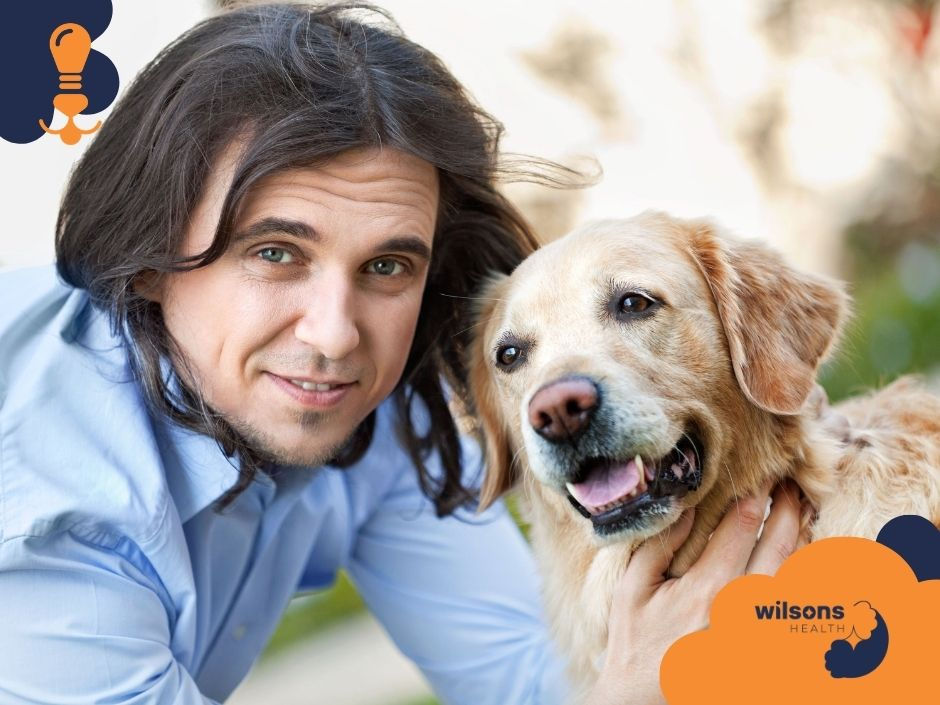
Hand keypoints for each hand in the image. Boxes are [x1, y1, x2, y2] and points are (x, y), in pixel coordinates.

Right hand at [585, 480, 802, 704]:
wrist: (645, 702)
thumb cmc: (634, 643)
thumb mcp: (631, 589)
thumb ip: (658, 546)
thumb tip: (684, 507)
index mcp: (707, 588)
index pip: (743, 526)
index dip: (757, 494)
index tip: (763, 474)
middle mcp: (741, 608)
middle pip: (780, 546)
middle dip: (789, 509)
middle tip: (792, 485)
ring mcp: (760, 632)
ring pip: (796, 575)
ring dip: (802, 541)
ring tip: (802, 514)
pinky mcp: (767, 651)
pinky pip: (794, 608)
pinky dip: (802, 580)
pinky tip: (798, 561)